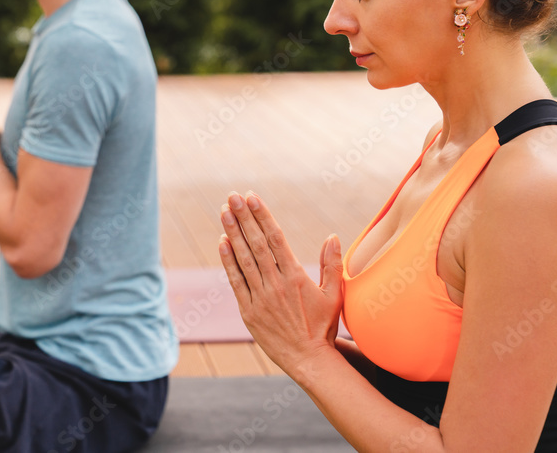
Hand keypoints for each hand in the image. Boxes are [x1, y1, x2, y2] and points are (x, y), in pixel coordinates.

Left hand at [219, 191, 343, 374]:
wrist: (309, 359)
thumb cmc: (324, 326)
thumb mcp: (335, 294)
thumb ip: (332, 264)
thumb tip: (332, 236)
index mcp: (296, 277)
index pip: (275, 238)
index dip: (263, 216)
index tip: (252, 197)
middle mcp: (276, 284)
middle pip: (256, 244)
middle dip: (243, 217)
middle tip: (233, 196)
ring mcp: (260, 298)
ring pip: (243, 259)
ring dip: (232, 233)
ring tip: (224, 211)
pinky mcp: (248, 311)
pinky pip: (236, 282)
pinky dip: (228, 262)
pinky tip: (222, 242)